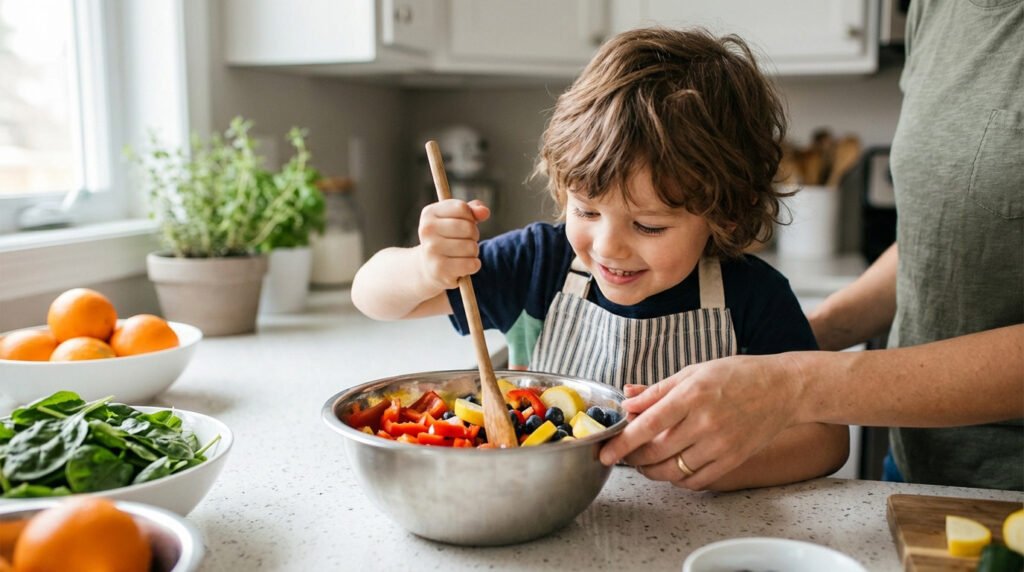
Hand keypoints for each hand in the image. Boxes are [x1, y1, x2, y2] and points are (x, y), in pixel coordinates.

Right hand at [416, 199, 489, 290]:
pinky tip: (464, 266)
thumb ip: (473, 210)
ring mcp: (431, 250)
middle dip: (474, 235)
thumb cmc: (448, 237)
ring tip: (463, 254)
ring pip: (471, 247)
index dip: (471, 217)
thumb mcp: (458, 219)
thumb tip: (484, 212)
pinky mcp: (439, 269)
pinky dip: (474, 265)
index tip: (464, 223)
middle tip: (466, 241)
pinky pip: (471, 264)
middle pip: (468, 228)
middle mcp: (427, 230)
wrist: (430, 266)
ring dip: (473, 252)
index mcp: (429, 213)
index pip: (462, 208)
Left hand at [600, 354, 804, 489]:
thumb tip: (627, 401)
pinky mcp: (733, 460)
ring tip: (644, 462)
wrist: (783, 389)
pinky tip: (671, 469)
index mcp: (692, 395)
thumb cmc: (736, 375)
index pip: (647, 425)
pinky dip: (677, 480)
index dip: (622, 442)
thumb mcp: (693, 372)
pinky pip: (695, 481)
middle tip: (623, 454)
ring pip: (673, 471)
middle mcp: (706, 422)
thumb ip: (658, 390)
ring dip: (651, 471)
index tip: (605, 453)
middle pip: (656, 452)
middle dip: (632, 458)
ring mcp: (721, 444)